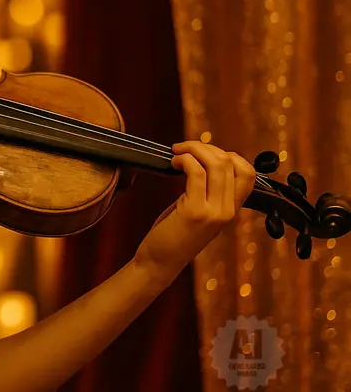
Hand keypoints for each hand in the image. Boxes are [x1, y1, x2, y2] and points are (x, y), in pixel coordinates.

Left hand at [133, 141, 256, 286]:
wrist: (160, 262)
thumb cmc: (174, 233)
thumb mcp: (198, 210)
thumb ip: (208, 190)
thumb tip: (203, 159)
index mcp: (232, 209)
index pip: (249, 174)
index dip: (229, 155)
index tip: (205, 153)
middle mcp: (229, 211)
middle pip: (231, 163)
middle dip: (205, 147)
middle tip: (184, 148)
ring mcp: (214, 212)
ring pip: (217, 165)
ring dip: (194, 149)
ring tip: (177, 153)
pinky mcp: (195, 212)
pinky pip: (196, 173)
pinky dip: (184, 160)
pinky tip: (173, 162)